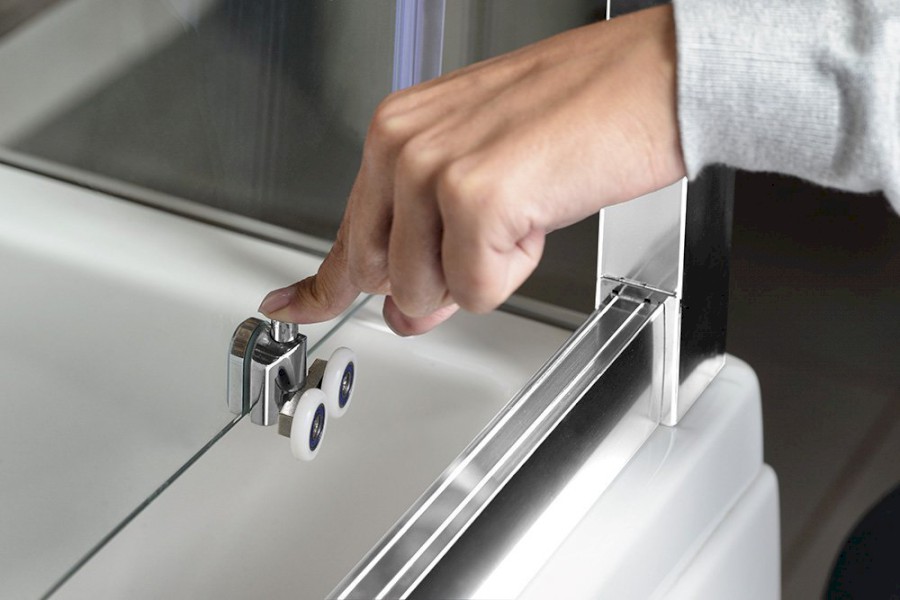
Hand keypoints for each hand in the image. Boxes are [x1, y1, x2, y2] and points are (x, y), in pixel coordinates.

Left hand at [259, 4, 684, 334]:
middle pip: (385, 276)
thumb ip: (430, 241)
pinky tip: (538, 214)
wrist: (650, 80)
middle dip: (439, 280)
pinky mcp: (475, 199)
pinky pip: (478, 290)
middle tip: (491, 239)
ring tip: (525, 208)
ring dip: (485, 271)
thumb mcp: (483, 174)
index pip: (347, 231)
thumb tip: (409, 311)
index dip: (320, 283)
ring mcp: (432, 170)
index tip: (291, 306)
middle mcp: (402, 145)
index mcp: (397, 131)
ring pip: (427, 291)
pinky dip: (516, 270)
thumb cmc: (580, 112)